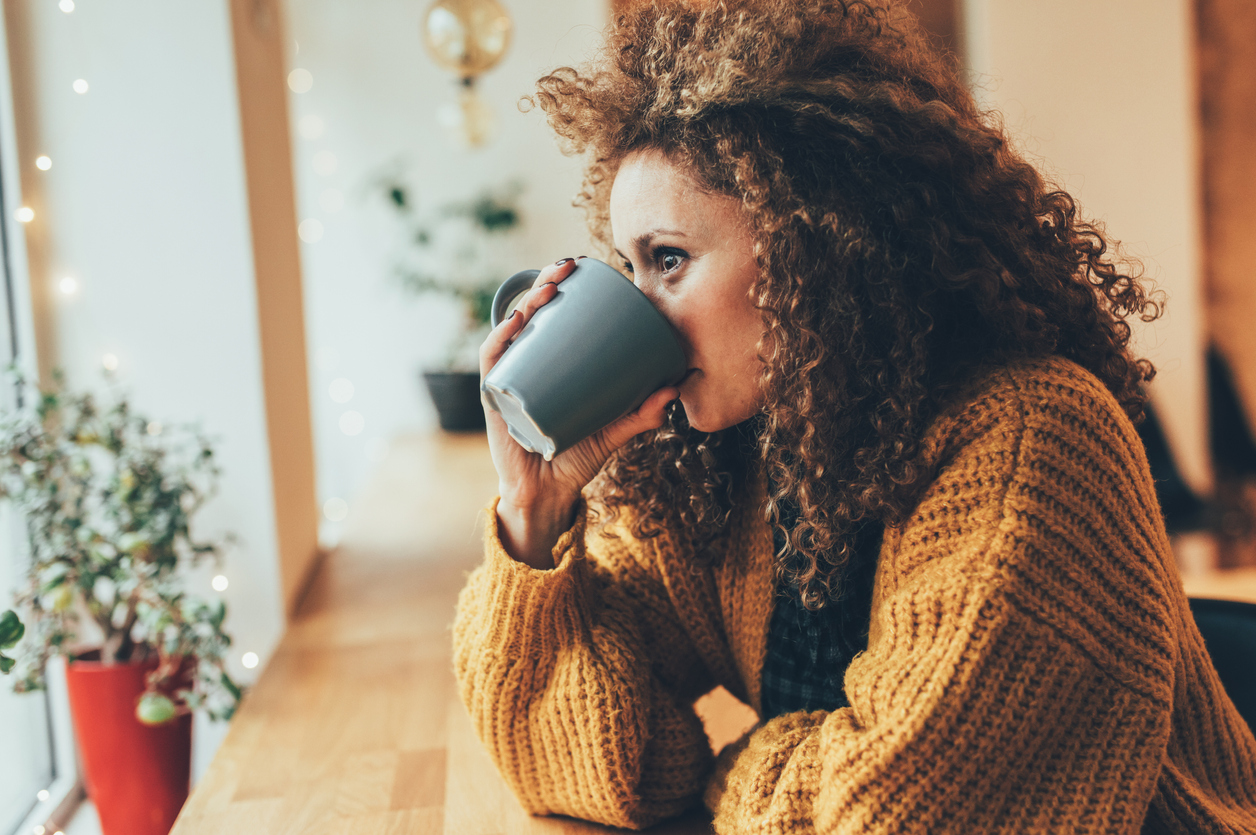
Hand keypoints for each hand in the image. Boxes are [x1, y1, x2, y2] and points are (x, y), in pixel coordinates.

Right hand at [479, 257, 679, 568]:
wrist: (547, 498)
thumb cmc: (575, 459)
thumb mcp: (614, 432)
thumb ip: (643, 413)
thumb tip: (677, 385)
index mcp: (549, 367)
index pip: (551, 318)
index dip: (561, 288)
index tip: (582, 267)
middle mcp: (524, 367)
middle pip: (530, 316)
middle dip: (546, 285)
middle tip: (568, 267)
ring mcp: (508, 381)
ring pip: (511, 331)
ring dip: (526, 303)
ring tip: (549, 288)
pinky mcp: (495, 401)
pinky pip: (493, 364)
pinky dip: (500, 339)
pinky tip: (516, 322)